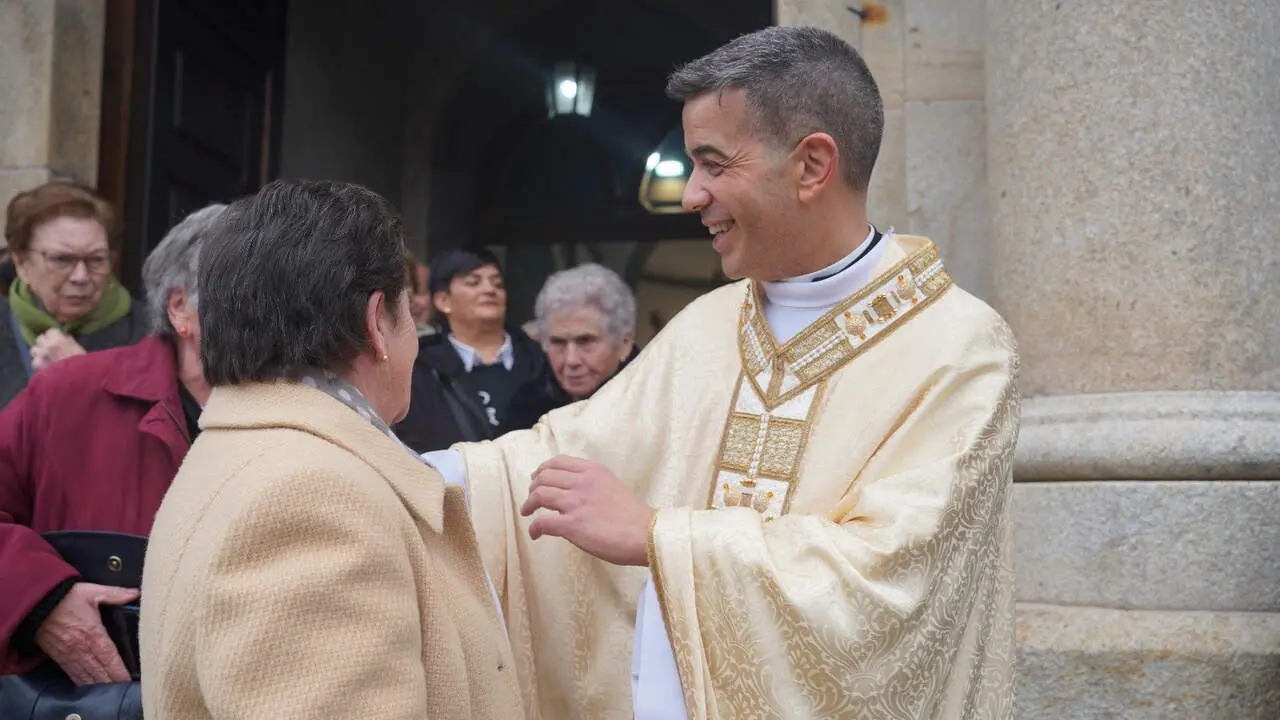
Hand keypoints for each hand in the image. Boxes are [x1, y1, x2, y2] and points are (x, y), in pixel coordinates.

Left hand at [31, 329, 84, 371]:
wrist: (76, 378)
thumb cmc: (82, 363)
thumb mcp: (78, 347)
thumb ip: (68, 341)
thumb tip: (64, 338)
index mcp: (57, 338)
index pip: (51, 331)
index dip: (55, 335)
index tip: (59, 339)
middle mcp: (46, 345)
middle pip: (39, 338)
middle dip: (44, 342)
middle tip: (50, 348)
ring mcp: (39, 356)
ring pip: (33, 350)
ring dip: (39, 353)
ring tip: (45, 358)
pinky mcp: (36, 367)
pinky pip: (34, 363)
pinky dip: (38, 365)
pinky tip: (44, 368)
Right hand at [35, 582, 137, 684]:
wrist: (34, 604)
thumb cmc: (64, 597)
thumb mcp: (92, 592)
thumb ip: (115, 594)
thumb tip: (135, 593)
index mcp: (93, 632)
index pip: (109, 657)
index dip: (119, 670)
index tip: (128, 680)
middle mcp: (81, 647)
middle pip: (100, 671)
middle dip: (112, 682)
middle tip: (124, 689)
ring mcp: (69, 654)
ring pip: (87, 675)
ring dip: (99, 685)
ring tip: (111, 692)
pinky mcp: (59, 657)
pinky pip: (73, 673)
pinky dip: (82, 682)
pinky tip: (90, 687)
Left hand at [521, 455, 654, 565]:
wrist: (646, 534)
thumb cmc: (634, 516)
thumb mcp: (613, 486)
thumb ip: (593, 485)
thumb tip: (575, 493)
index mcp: (593, 471)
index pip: (558, 462)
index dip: (543, 469)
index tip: (537, 477)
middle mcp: (582, 482)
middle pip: (544, 476)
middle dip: (533, 486)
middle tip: (531, 497)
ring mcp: (576, 503)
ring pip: (539, 495)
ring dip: (529, 504)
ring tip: (527, 512)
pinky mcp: (572, 525)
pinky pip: (542, 522)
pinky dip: (534, 528)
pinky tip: (535, 533)